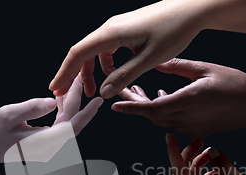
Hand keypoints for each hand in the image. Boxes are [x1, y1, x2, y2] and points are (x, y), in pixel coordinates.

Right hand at [0, 75, 102, 167]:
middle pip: (71, 122)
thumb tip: (51, 101)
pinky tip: (57, 99)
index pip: (71, 126)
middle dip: (76, 100)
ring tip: (69, 85)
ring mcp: (47, 147)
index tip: (99, 100)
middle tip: (80, 79)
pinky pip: (58, 127)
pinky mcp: (44, 144)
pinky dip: (60, 112)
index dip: (86, 112)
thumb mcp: (8, 115)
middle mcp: (49, 147)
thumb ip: (31, 108)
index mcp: (44, 142)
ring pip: (66, 124)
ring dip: (68, 105)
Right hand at [49, 0, 202, 97]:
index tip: (55, 89)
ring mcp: (117, 28)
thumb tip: (103, 92)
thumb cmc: (173, 30)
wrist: (190, 9)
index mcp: (111, 34)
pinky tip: (113, 76)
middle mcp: (110, 28)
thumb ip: (124, 76)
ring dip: (91, 72)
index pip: (78, 54)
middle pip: (82, 52)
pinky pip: (107, 49)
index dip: (64, 73)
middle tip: (65, 94)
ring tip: (94, 91)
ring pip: (94, 52)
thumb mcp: (149, 59)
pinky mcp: (125, 30)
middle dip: (72, 74)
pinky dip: (104, 65)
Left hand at [113, 58, 245, 137]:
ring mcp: (192, 128)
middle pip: (151, 116)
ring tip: (140, 91)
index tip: (114, 107)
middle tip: (124, 91)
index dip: (131, 109)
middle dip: (134, 105)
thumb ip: (177, 67)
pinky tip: (163, 97)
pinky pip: (172, 123)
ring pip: (160, 120)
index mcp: (187, 101)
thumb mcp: (204, 69)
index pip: (150, 108)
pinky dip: (163, 112)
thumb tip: (155, 62)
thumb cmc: (235, 84)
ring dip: (148, 108)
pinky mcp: (197, 131)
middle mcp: (187, 119)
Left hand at [165, 134, 245, 174]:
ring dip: (196, 164)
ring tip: (210, 154)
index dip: (173, 151)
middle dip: (187, 154)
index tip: (169, 136)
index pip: (180, 170)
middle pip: (181, 174)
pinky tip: (216, 171)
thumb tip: (211, 150)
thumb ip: (224, 166)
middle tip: (200, 140)